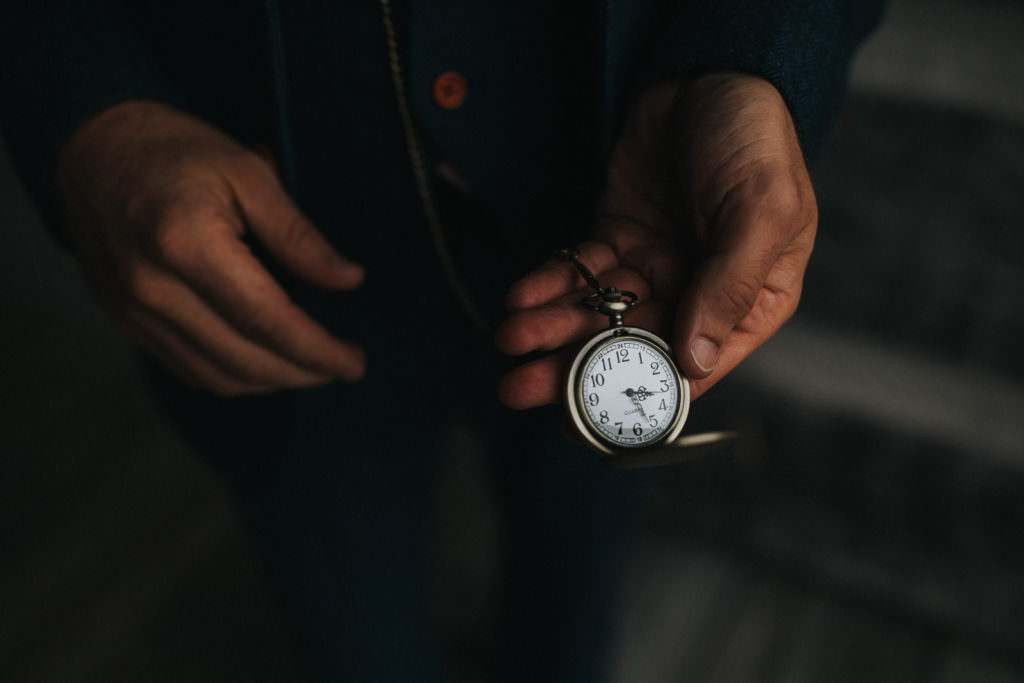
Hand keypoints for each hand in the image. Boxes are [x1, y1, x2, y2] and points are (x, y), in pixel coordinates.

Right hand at [56, 100, 365, 394]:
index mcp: (188, 246)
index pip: (268, 321)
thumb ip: (298, 234)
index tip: (355, 363)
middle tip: (343, 365)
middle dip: (304, 373)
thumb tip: (349, 280)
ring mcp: (134, 312)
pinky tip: (266, 362)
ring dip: (272, 382)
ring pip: (217, 377)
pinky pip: (189, 370)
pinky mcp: (126, 322)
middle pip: (245, 360)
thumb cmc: (177, 151)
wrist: (92, 149)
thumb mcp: (248, 173)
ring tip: (312, 367)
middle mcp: (155, 290)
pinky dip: (235, 377)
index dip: (318, 351)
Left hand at [496, 72, 816, 407]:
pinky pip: (581, 269)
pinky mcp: (619, 236)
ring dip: (551, 327)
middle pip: (631, 346)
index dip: (636, 395)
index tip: (585, 421)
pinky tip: (518, 298)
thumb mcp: (761, 212)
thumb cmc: (755, 140)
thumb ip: (729, 286)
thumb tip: (693, 358)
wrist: (711, 72)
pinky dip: (549, 283)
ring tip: (508, 339)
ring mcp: (656, 265)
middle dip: (573, 367)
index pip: (691, 367)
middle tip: (521, 387)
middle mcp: (699, 292)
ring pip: (599, 312)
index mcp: (749, 302)